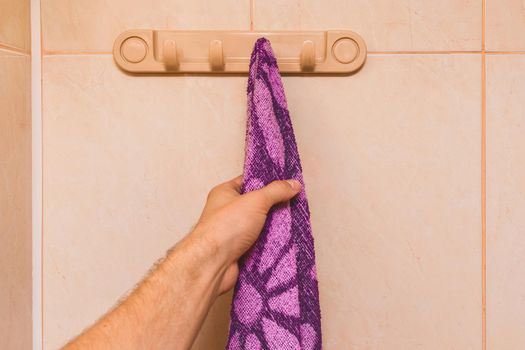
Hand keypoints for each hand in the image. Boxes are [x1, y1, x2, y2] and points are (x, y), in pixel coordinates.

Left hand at [190, 175, 300, 294]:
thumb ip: (276, 191)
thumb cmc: (225, 228)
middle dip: (275, 206)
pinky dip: (271, 244)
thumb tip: (293, 184)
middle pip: (258, 204)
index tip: (288, 182)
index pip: (249, 181)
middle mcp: (228, 211)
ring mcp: (234, 232)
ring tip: (295, 222)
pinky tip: (286, 241)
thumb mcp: (255, 201)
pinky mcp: (240, 250)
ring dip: (275, 227)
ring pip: (261, 226)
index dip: (268, 181)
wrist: (213, 264)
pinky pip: (260, 244)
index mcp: (225, 193)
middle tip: (295, 203)